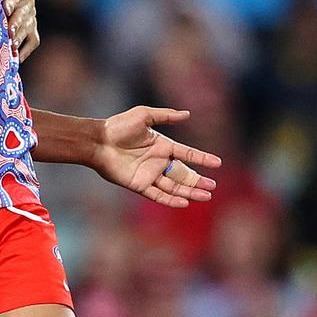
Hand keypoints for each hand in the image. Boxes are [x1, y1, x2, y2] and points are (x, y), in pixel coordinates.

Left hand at [0, 0, 38, 60]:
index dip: (11, 1)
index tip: (5, 8)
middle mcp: (29, 3)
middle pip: (23, 14)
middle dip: (15, 23)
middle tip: (7, 31)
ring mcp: (32, 18)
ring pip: (28, 29)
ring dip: (19, 38)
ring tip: (10, 46)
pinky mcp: (33, 32)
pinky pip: (32, 43)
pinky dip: (25, 52)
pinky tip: (15, 60)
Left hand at [89, 106, 220, 207]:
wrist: (98, 141)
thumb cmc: (118, 126)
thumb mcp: (143, 115)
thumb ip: (165, 115)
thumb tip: (187, 114)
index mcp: (162, 145)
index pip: (187, 153)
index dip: (202, 158)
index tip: (217, 163)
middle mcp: (158, 161)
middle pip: (183, 174)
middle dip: (198, 181)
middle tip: (213, 187)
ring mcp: (149, 174)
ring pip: (174, 186)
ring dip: (189, 192)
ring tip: (206, 196)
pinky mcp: (139, 185)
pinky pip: (158, 195)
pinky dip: (171, 199)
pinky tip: (184, 202)